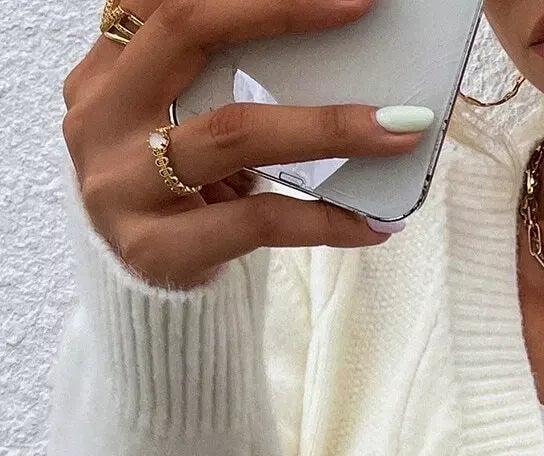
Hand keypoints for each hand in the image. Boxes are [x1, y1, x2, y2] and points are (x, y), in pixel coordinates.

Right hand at [61, 0, 428, 290]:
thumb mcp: (184, 123)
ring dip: (327, 127)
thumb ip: (221, 79)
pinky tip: (373, 223)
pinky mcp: (159, 249)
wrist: (144, 294)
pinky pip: (258, 222)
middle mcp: (101, 116)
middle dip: (282, 11)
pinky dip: (325, 220)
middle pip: (190, 32)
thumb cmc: (180, 193)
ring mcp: (123, 184)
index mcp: (107, 70)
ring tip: (396, 130)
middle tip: (360, 8)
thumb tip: (336, 47)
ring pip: (235, 132)